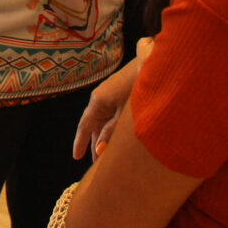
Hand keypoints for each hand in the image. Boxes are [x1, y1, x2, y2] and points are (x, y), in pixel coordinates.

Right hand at [73, 38, 151, 159]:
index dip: (80, 142)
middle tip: (96, 163)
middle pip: (93, 123)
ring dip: (104, 134)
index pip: (84, 125)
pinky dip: (111, 125)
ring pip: (103, 117)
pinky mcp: (119, 90)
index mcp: (97, 100)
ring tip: (107, 153)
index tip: (76, 157)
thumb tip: (99, 149)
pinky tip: (117, 134)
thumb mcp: (124, 115)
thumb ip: (111, 132)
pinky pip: (110, 111)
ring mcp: (109, 92)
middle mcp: (100, 96)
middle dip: (94, 142)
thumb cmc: (137, 88)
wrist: (150, 64)